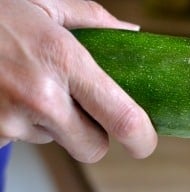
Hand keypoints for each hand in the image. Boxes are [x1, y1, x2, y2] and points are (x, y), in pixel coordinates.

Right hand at [0, 0, 156, 162]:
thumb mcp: (44, 2)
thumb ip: (93, 21)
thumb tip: (132, 38)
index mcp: (64, 61)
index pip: (123, 119)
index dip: (142, 139)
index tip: (144, 143)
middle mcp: (39, 97)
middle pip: (93, 148)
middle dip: (93, 134)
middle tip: (80, 108)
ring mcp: (9, 121)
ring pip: (56, 143)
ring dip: (53, 125)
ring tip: (28, 85)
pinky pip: (22, 141)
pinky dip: (21, 125)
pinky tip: (7, 95)